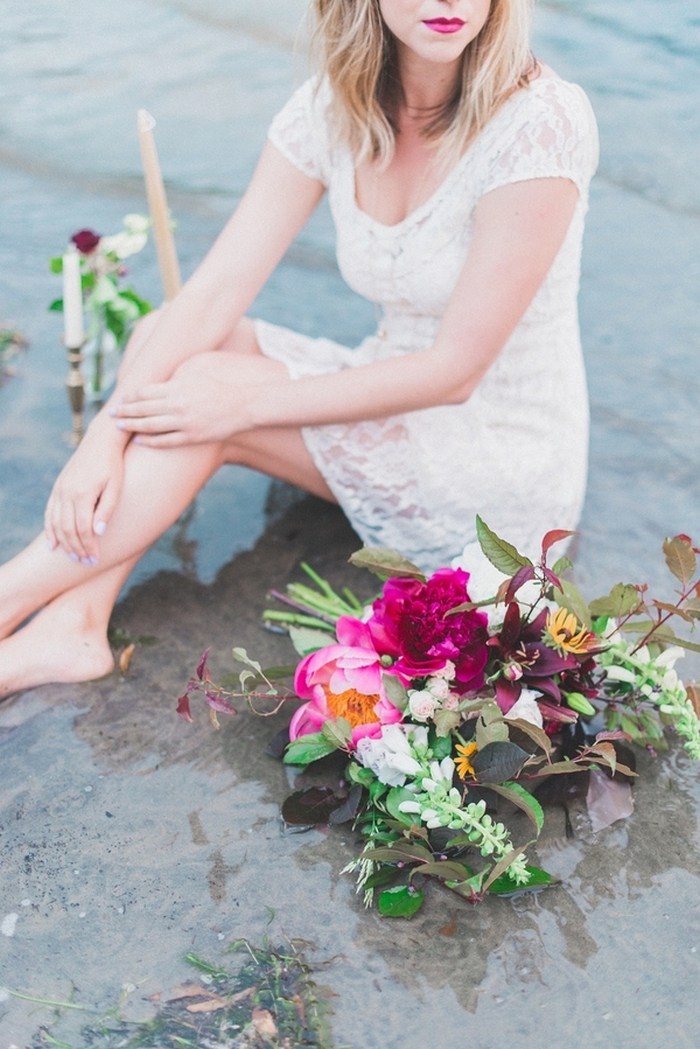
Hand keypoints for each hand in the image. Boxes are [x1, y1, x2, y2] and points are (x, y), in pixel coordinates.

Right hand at [44, 427, 124, 562]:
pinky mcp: (57, 488)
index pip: (83, 529)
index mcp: (83, 494)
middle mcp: (67, 493)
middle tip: (86, 563)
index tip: (96, 560)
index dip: (89, 547)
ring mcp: (59, 490)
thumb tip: (98, 533)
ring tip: (74, 557)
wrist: (100, 442)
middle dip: (77, 548)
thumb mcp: (115, 487)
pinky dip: (50, 530)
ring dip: (64, 543)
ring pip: (56, 524)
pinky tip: (52, 544)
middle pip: (68, 530)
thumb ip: (106, 510)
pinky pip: (49, 513)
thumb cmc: (113, 465)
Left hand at [112, 355, 251, 447]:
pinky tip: (140, 440)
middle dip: (124, 411)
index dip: (130, 397)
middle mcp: (178, 405)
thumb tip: (159, 382)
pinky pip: (166, 441)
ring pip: (150, 426)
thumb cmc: (221, 386)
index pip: (145, 392)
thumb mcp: (197, 373)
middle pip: (143, 409)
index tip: (120, 399)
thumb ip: (176, 378)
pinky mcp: (193, 436)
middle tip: (110, 413)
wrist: (245, 404)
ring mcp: (185, 422)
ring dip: (132, 426)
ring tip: (119, 426)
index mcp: (178, 387)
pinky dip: (151, 441)